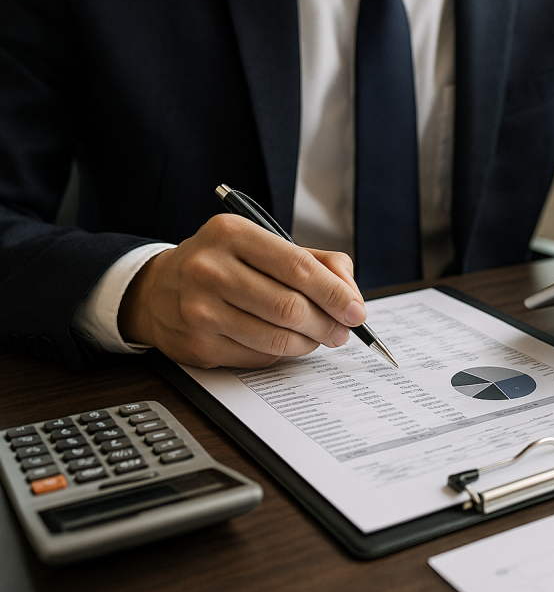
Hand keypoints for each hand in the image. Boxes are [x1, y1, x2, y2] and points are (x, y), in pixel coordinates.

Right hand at [118, 214, 365, 368]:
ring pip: (277, 338)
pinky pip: (259, 357)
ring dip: (309, 342)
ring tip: (318, 336)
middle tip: (343, 330)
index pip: (298, 267)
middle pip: (290, 307)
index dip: (335, 293)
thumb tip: (351, 294)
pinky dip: (282, 353)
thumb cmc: (224, 264)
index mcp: (231, 234)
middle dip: (327, 323)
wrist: (157, 289)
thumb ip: (317, 261)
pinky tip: (283, 341)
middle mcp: (209, 269)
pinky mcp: (196, 346)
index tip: (357, 310)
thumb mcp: (264, 245)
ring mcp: (199, 310)